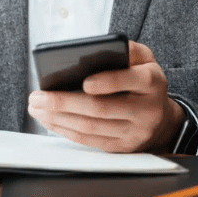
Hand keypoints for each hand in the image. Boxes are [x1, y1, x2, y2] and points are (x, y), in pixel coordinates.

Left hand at [27, 41, 184, 152]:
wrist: (161, 117)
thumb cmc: (142, 79)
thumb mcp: (144, 58)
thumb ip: (126, 49)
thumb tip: (97, 49)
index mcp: (152, 82)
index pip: (131, 80)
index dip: (107, 82)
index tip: (84, 82)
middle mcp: (147, 110)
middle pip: (102, 108)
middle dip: (64, 102)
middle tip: (38, 97)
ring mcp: (135, 132)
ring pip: (91, 127)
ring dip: (58, 118)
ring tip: (36, 107)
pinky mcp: (122, 147)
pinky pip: (90, 141)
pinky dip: (65, 130)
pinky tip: (49, 120)